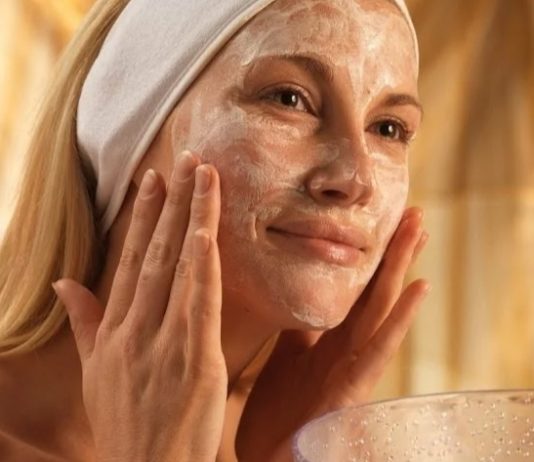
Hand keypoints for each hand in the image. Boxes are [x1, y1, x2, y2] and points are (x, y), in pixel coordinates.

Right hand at [53, 152, 226, 461]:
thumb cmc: (124, 421)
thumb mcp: (95, 371)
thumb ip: (84, 323)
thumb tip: (63, 284)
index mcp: (115, 328)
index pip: (130, 258)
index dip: (142, 217)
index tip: (153, 180)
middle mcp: (136, 327)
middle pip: (155, 252)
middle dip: (171, 203)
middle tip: (185, 159)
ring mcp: (164, 341)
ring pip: (179, 268)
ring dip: (193, 219)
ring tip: (203, 178)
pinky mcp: (194, 359)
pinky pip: (199, 304)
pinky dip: (202, 267)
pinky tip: (207, 234)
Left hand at [235, 207, 429, 461]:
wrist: (269, 454)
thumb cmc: (279, 407)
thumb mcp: (288, 354)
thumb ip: (299, 324)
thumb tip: (298, 290)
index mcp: (329, 335)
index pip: (354, 286)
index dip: (368, 255)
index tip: (380, 222)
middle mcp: (347, 344)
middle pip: (373, 288)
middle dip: (392, 250)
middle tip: (412, 210)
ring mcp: (354, 363)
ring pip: (382, 306)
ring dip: (402, 267)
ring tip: (420, 229)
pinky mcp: (353, 386)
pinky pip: (380, 347)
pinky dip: (401, 318)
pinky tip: (421, 287)